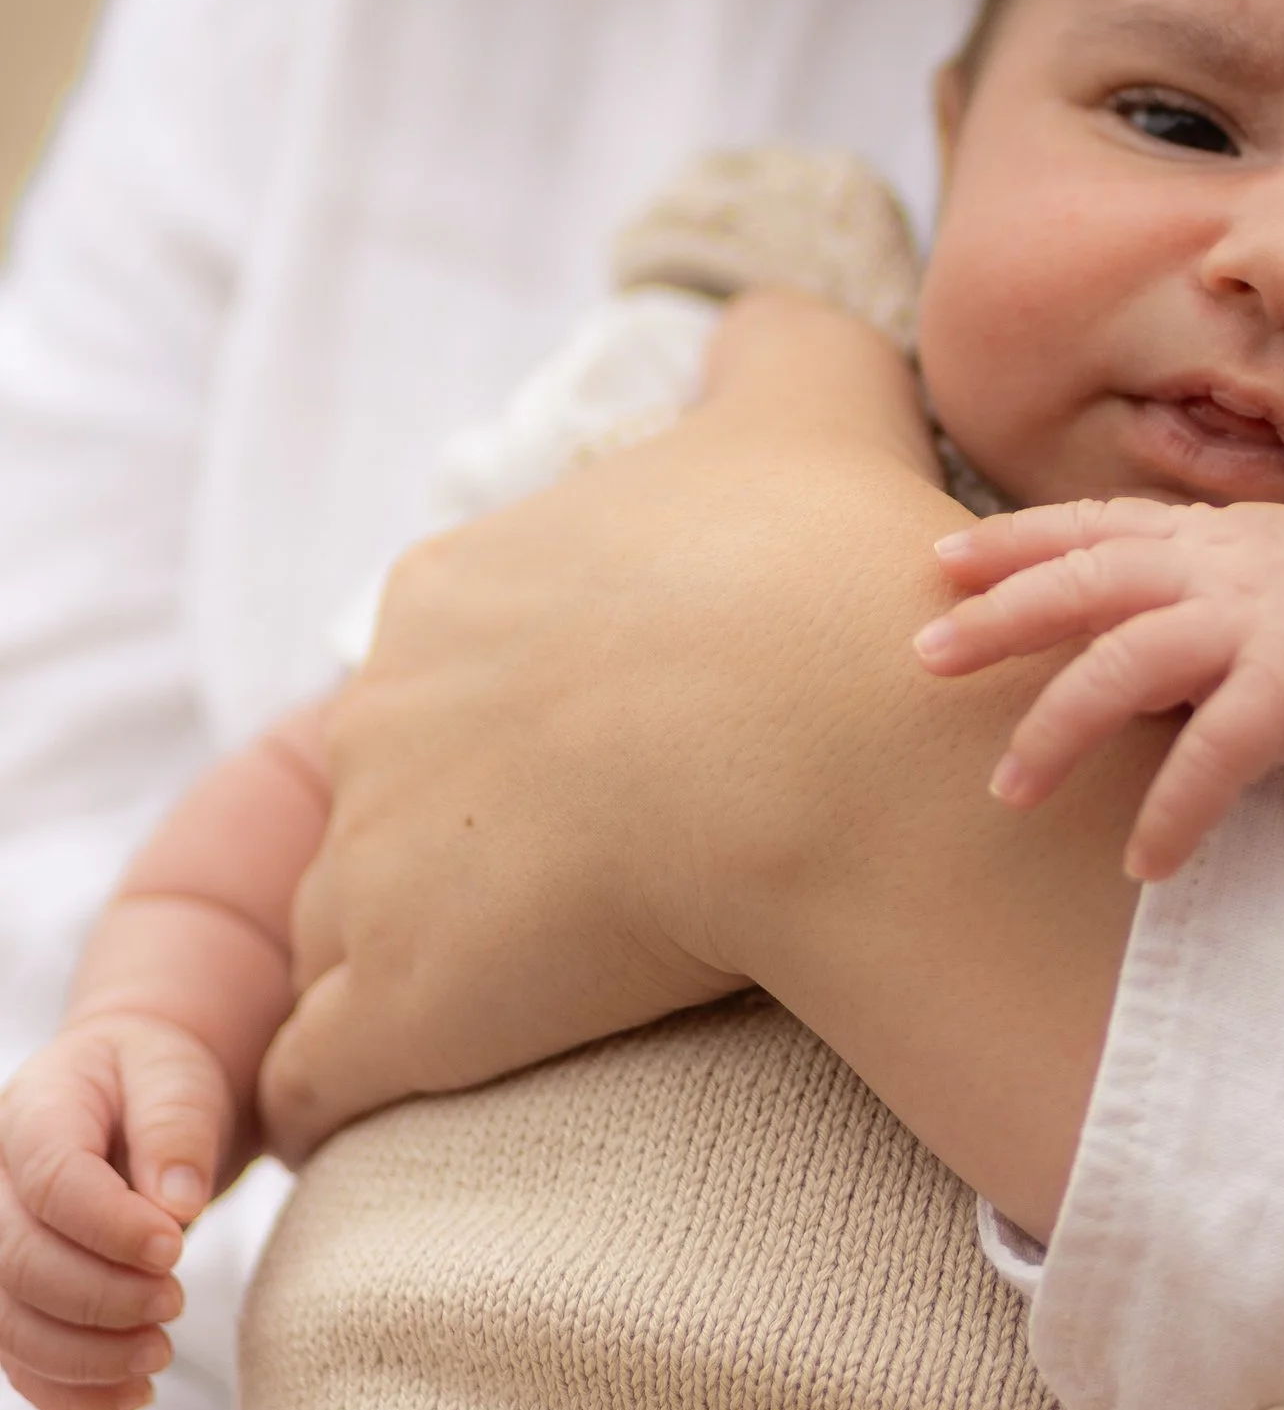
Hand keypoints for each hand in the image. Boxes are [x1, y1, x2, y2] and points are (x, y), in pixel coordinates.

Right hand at [0, 1017, 229, 1409]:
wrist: (139, 1104)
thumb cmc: (157, 1083)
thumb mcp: (177, 1078)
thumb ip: (177, 1129)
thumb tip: (177, 1205)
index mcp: (30, 1113)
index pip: (51, 1181)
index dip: (108, 1226)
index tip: (174, 1247)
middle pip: (21, 1263)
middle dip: (101, 1297)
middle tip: (175, 1301)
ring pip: (12, 1326)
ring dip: (88, 1356)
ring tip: (161, 1352)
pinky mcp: (16, 1302)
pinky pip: (23, 1365)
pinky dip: (75, 1394)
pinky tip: (136, 1394)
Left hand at [260, 295, 1147, 1237]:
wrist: (830, 740)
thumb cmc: (823, 567)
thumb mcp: (812, 389)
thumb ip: (774, 339)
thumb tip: (752, 322)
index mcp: (457, 582)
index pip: (455, 661)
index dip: (537, 711)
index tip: (626, 754)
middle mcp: (379, 712)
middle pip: (395, 787)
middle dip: (463, 833)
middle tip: (590, 877)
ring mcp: (372, 865)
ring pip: (356, 926)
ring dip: (417, 960)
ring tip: (530, 997)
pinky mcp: (393, 1008)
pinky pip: (327, 1070)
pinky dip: (357, 1084)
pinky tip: (428, 1087)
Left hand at [916, 497, 1283, 878]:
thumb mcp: (1258, 576)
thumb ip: (1184, 588)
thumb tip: (1097, 625)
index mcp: (1207, 539)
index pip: (1091, 526)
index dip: (1013, 540)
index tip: (939, 560)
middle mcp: (1220, 566)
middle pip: (1085, 581)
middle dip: (1000, 616)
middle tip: (923, 654)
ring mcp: (1256, 621)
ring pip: (1125, 664)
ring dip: (1056, 730)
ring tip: (1008, 791)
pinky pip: (1212, 755)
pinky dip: (1170, 811)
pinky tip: (1142, 861)